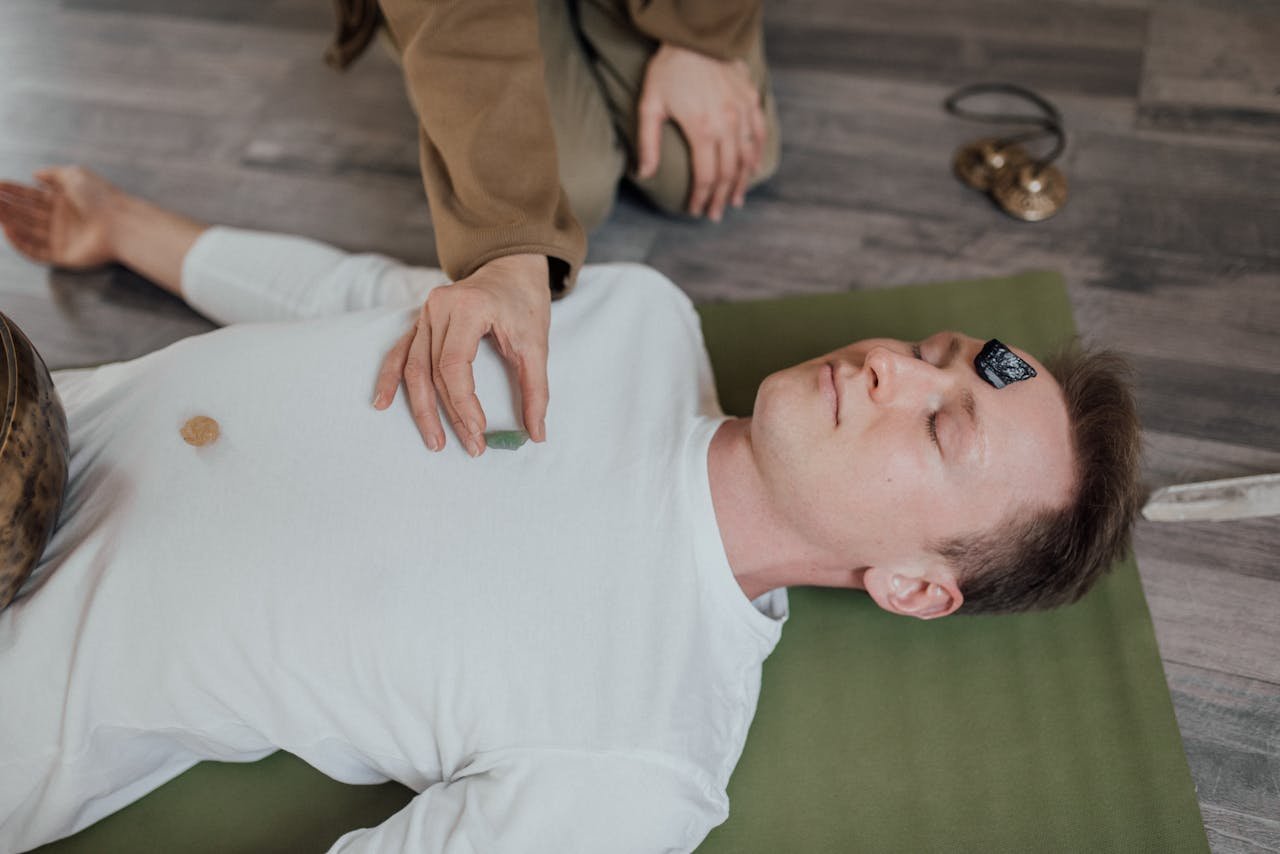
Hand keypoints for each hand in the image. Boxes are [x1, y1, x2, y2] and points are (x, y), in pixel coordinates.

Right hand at [0, 166, 119, 267]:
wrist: (120, 223)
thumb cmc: (100, 197)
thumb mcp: (75, 175)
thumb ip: (54, 174)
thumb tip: (35, 174)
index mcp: (64, 201)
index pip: (32, 196)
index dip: (13, 191)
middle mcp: (61, 220)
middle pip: (26, 213)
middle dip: (6, 206)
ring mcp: (62, 239)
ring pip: (28, 231)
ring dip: (9, 222)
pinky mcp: (63, 256)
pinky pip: (36, 252)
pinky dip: (21, 243)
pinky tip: (8, 231)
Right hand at [373, 254, 550, 456]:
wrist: (511, 268)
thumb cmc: (524, 303)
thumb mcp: (537, 344)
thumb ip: (536, 389)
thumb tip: (536, 434)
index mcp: (468, 307)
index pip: (453, 364)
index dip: (463, 402)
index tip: (479, 429)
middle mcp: (439, 307)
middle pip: (432, 371)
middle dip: (448, 414)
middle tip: (469, 445)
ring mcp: (425, 313)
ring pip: (413, 367)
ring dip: (421, 407)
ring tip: (433, 441)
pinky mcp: (421, 321)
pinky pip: (400, 352)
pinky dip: (391, 378)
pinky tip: (383, 402)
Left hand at [636, 43, 766, 222]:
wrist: (695, 36)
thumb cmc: (669, 69)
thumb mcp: (650, 105)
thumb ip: (648, 143)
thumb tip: (645, 175)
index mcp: (702, 130)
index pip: (706, 176)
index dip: (701, 198)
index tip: (696, 211)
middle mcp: (727, 125)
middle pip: (728, 173)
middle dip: (721, 197)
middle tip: (715, 213)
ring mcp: (742, 113)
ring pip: (746, 158)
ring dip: (741, 182)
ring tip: (735, 200)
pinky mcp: (750, 101)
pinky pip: (758, 134)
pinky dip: (756, 154)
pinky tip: (752, 169)